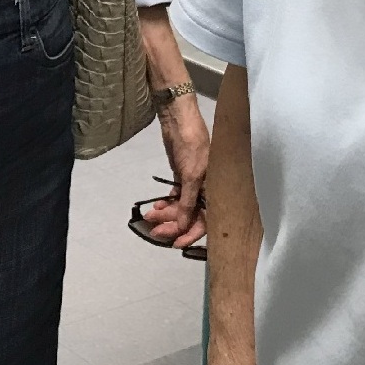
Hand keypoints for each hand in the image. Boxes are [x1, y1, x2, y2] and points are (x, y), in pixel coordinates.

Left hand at [145, 92, 208, 246]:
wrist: (178, 120)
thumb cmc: (190, 145)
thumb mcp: (190, 175)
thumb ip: (187, 202)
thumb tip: (182, 226)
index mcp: (215, 188)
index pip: (206, 219)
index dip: (191, 233)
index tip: (174, 244)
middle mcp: (206, 188)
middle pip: (191, 215)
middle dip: (173, 224)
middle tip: (154, 230)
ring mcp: (193, 182)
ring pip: (181, 206)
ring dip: (166, 214)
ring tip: (149, 216)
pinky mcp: (182, 176)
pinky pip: (176, 196)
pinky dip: (166, 203)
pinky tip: (155, 207)